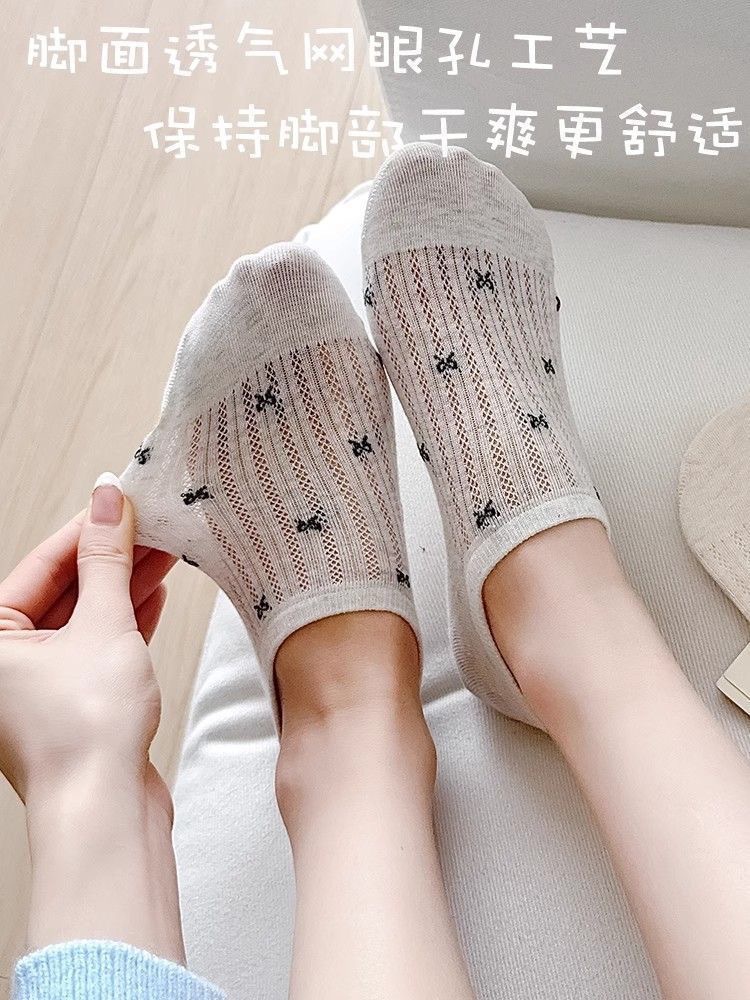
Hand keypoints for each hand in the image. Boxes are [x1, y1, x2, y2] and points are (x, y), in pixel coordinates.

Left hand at [0, 475, 174, 801]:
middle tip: (150, 524)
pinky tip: (153, 598)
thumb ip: (107, 559)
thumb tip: (106, 502)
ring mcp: (35, 686)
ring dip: (123, 587)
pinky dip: (124, 623)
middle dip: (110, 557)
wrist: (106, 812)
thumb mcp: (103, 624)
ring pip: (81, 618)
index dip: (88, 527)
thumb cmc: (86, 732)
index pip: (41, 564)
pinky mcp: (69, 705)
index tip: (121, 499)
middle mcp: (4, 664)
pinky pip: (93, 648)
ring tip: (164, 553)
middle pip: (61, 589)